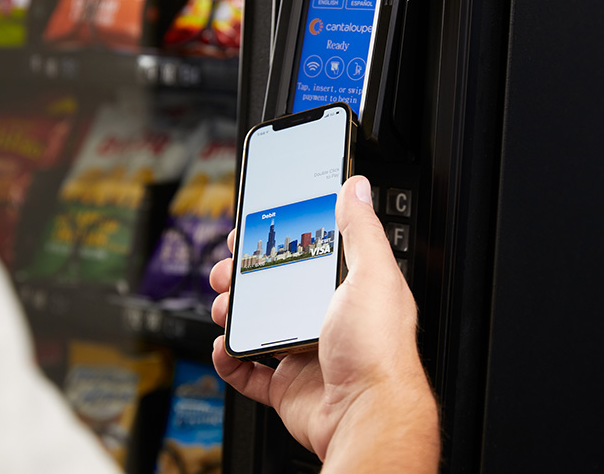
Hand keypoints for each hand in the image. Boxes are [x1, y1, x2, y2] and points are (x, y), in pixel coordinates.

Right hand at [210, 176, 439, 471]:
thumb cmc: (378, 351)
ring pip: (257, 326)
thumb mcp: (372, 275)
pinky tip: (226, 347)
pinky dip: (230, 359)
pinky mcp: (288, 386)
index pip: (308, 256)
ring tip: (224, 306)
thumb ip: (360, 230)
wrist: (366, 415)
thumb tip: (356, 187)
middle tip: (227, 270)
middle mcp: (327, 320)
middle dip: (244, 277)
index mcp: (348, 291)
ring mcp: (305, 354)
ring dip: (234, 314)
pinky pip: (248, 370)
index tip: (253, 231)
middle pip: (275, 290)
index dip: (278, 242)